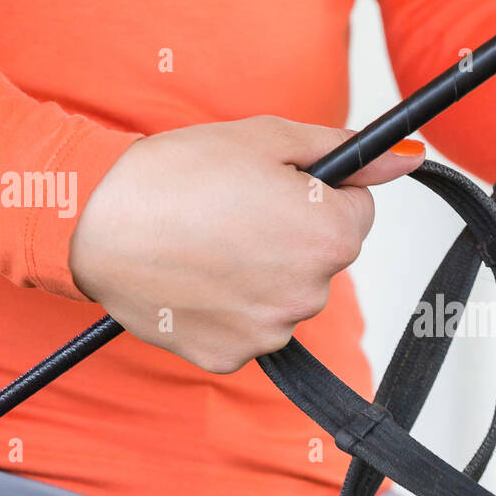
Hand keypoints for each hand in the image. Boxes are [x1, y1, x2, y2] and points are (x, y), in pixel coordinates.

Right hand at [69, 115, 424, 372]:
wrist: (92, 220)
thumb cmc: (176, 173)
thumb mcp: (266, 139)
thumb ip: (342, 152)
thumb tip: (403, 160)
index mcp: (330, 234)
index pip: (357, 212)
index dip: (318, 193)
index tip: (277, 186)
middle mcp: (311, 292)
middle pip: (322, 258)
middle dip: (291, 234)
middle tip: (232, 212)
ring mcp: (271, 331)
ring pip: (286, 296)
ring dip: (261, 274)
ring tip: (206, 243)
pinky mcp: (231, 356)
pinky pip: (248, 329)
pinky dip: (228, 308)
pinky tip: (194, 278)